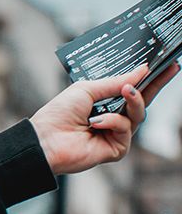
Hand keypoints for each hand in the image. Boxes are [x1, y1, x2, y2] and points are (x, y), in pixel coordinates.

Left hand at [34, 61, 174, 174]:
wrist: (44, 139)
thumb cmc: (59, 114)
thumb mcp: (87, 89)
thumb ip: (115, 82)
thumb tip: (141, 70)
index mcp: (105, 103)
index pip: (133, 89)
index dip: (151, 78)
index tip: (168, 65)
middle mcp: (113, 118)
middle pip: (143, 101)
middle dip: (156, 84)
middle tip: (169, 69)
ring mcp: (115, 134)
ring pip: (138, 115)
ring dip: (133, 101)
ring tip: (126, 91)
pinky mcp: (116, 148)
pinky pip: (125, 130)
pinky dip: (113, 123)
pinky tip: (96, 123)